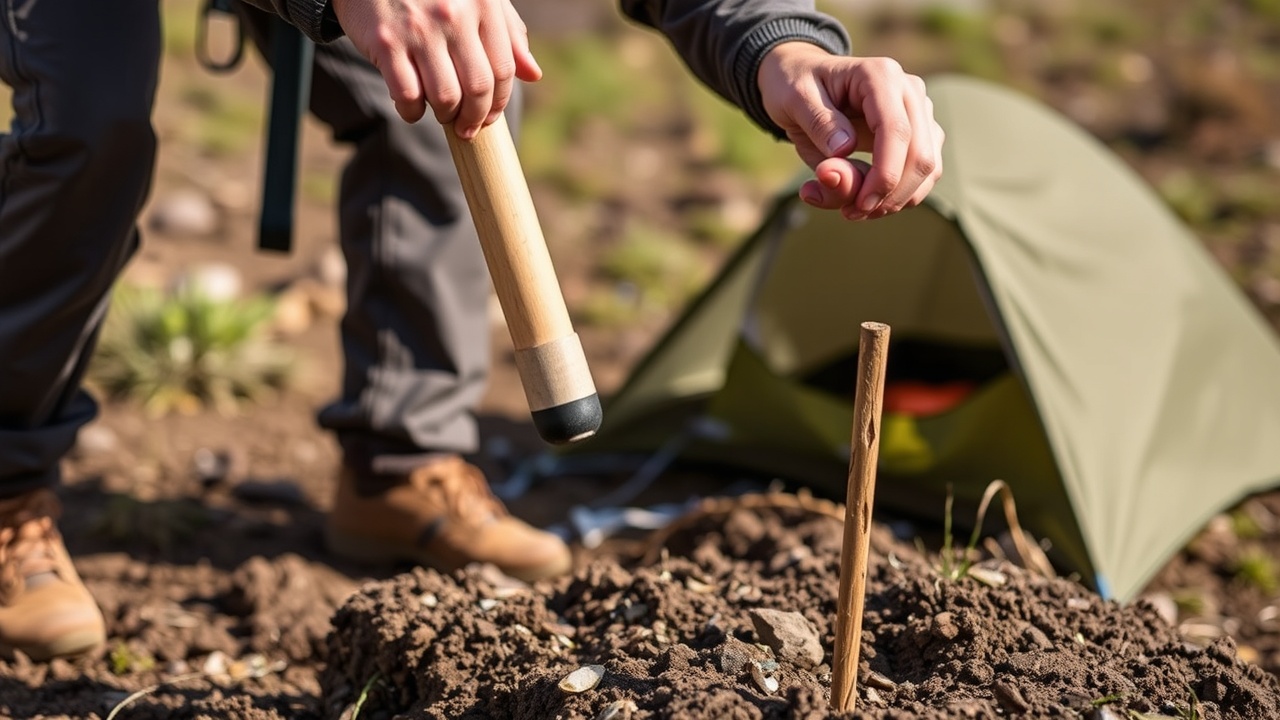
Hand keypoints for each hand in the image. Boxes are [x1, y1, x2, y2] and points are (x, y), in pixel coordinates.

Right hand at [330, 0, 541, 135]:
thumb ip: (507, 34)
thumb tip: (533, 74)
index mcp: (482, 4)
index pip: (503, 70)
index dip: (499, 102)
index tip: (490, 116)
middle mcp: (453, 15)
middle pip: (477, 88)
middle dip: (475, 118)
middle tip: (467, 127)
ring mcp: (419, 30)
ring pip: (445, 97)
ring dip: (445, 116)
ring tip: (442, 113)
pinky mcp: (386, 43)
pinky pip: (407, 95)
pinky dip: (412, 112)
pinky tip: (412, 107)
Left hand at [758, 42, 942, 219]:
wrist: (802, 77)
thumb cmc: (796, 87)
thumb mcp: (794, 102)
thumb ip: (818, 127)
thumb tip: (844, 151)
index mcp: (880, 76)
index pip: (897, 131)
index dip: (884, 175)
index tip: (858, 205)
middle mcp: (909, 90)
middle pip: (921, 155)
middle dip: (889, 195)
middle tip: (849, 213)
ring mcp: (920, 112)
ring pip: (928, 170)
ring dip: (893, 200)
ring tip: (848, 208)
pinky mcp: (920, 134)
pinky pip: (921, 175)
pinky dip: (895, 197)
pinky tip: (860, 200)